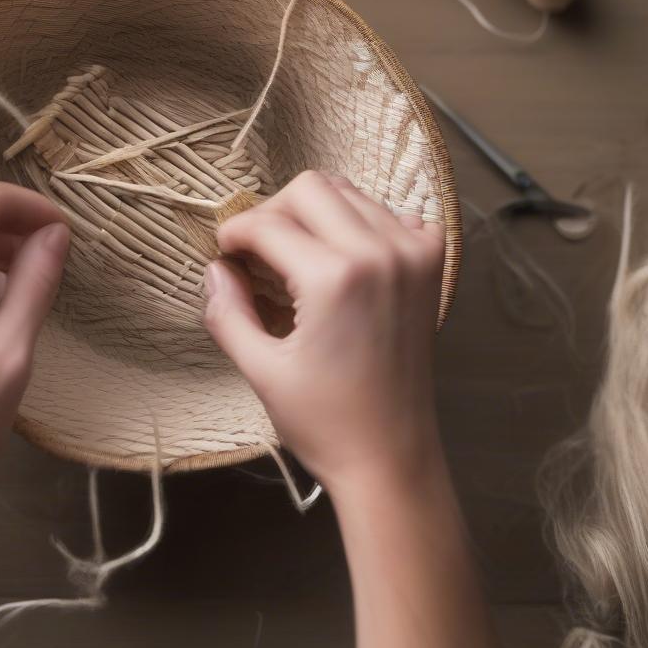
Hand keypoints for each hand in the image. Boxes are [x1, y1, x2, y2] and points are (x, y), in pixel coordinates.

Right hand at [203, 171, 444, 488]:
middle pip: (310, 188)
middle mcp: (381, 251)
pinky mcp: (432, 266)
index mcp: (336, 277)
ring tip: (296, 256)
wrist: (392, 459)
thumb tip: (216, 268)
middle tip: (256, 252)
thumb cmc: (324, 423)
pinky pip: (392, 214)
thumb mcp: (260, 371)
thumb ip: (227, 311)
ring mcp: (413, 255)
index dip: (234, 233)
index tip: (223, 253)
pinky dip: (363, 224)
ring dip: (315, 215)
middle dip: (272, 212)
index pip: (269, 224)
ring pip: (350, 194)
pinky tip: (345, 259)